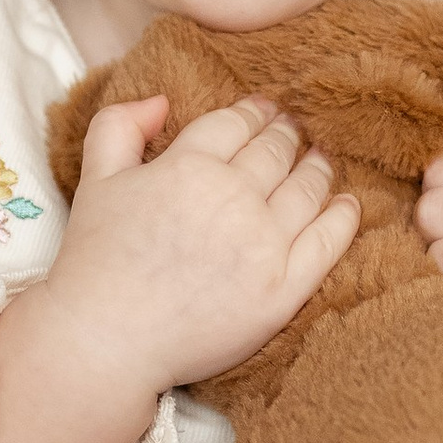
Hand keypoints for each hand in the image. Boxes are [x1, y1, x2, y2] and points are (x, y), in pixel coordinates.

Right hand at [0, 95, 357, 442]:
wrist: (105, 341)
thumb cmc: (95, 261)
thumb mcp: (94, 179)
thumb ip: (120, 126)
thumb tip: (163, 100)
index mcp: (189, 165)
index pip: (238, 123)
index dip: (255, 112)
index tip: (264, 110)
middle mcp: (233, 198)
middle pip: (277, 150)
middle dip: (288, 135)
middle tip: (295, 131)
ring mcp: (264, 244)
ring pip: (308, 187)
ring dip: (319, 167)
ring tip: (321, 160)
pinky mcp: (284, 289)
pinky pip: (329, 241)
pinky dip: (343, 216)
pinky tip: (347, 205)